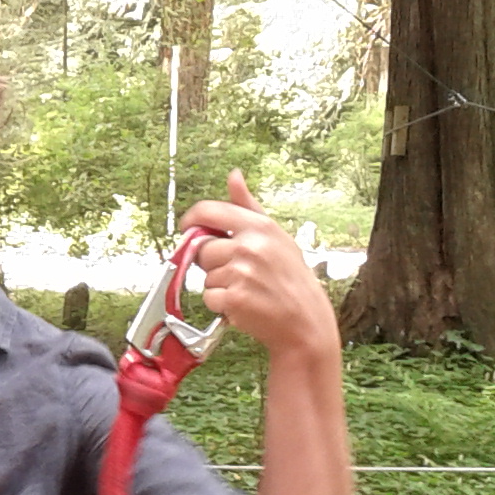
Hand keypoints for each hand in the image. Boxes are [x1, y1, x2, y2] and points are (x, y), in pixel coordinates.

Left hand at [181, 171, 338, 365]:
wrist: (305, 319)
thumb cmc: (289, 276)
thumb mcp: (275, 235)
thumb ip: (248, 206)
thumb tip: (233, 175)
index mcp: (259, 226)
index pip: (208, 211)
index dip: (191, 221)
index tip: (189, 230)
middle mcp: (250, 246)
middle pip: (202, 249)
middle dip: (211, 262)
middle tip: (235, 272)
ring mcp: (242, 273)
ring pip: (205, 276)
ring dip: (218, 285)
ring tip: (245, 288)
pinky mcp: (235, 298)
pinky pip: (209, 297)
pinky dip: (221, 305)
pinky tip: (243, 304)